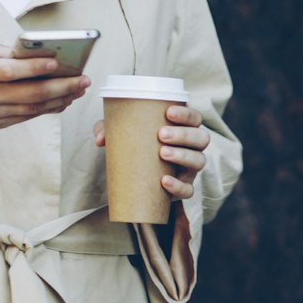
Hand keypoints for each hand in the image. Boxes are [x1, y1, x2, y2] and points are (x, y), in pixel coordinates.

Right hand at [0, 42, 90, 131]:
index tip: (59, 62)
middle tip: (84, 80)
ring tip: (78, 90)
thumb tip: (37, 53)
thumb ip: (4, 52)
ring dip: (60, 100)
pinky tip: (61, 101)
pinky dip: (45, 109)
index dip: (36, 68)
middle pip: (30, 94)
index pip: (11, 71)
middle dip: (61, 87)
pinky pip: (25, 116)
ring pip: (32, 109)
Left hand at [91, 104, 209, 201]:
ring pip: (199, 161)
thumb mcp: (121, 134)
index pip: (194, 117)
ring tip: (162, 154)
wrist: (137, 175)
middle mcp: (192, 147)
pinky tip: (164, 181)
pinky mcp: (184, 187)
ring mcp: (190, 168)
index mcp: (183, 128)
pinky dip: (178, 186)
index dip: (186, 114)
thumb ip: (108, 130)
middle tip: (161, 134)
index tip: (168, 112)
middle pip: (201, 138)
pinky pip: (189, 189)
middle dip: (183, 135)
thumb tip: (101, 138)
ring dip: (183, 156)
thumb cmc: (135, 145)